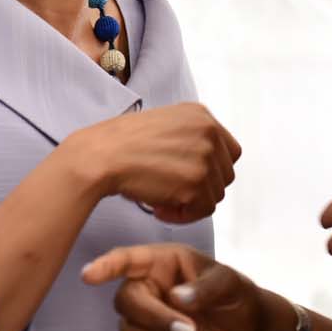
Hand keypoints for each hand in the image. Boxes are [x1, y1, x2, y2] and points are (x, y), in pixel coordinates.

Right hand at [71, 101, 239, 223]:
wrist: (101, 155)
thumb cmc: (121, 143)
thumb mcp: (163, 123)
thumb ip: (190, 136)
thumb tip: (204, 163)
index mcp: (201, 115)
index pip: (230, 151)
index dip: (212, 169)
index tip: (191, 178)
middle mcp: (209, 132)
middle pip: (225, 175)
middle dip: (201, 188)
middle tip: (172, 192)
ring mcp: (205, 157)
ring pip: (215, 194)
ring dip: (190, 203)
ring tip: (161, 200)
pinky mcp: (196, 183)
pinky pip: (202, 210)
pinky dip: (182, 215)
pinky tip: (159, 208)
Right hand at [81, 244, 271, 330]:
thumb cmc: (234, 296)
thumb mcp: (229, 283)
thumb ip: (206, 287)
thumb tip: (177, 298)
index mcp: (160, 263)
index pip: (126, 260)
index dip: (106, 267)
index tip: (88, 276)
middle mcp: (145, 289)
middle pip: (125, 303)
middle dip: (156, 321)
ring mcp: (143, 320)